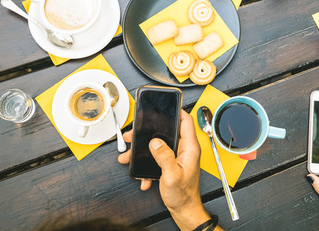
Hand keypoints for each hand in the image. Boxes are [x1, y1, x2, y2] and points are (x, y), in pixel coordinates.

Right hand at [117, 111, 211, 229]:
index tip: (164, 107)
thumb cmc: (183, 196)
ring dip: (143, 151)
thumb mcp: (171, 175)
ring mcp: (178, 157)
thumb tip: (155, 141)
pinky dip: (147, 166)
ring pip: (158, 145)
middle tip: (134, 134)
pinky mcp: (171, 164)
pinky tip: (144, 177)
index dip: (176, 111)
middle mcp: (185, 150)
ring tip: (129, 155)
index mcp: (189, 148)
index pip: (186, 122)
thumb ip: (164, 156)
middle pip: (168, 132)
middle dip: (149, 133)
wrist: (184, 211)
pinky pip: (157, 158)